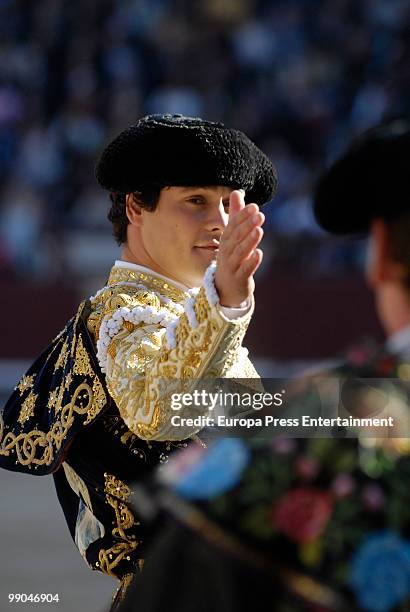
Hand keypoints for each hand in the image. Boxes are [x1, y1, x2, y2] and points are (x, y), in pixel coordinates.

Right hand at [215, 189, 263, 307]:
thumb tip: (236, 191)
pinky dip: (251, 262)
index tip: (254, 206)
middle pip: (236, 238)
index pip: (233, 226)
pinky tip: (259, 254)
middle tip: (259, 215)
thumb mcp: (233, 237)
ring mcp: (231, 266)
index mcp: (226, 241)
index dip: (242, 216)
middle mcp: (226, 252)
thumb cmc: (232, 258)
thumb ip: (236, 215)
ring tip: (259, 231)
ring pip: (239, 253)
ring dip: (249, 241)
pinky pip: (244, 270)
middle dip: (247, 226)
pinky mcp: (239, 279)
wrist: (226, 288)